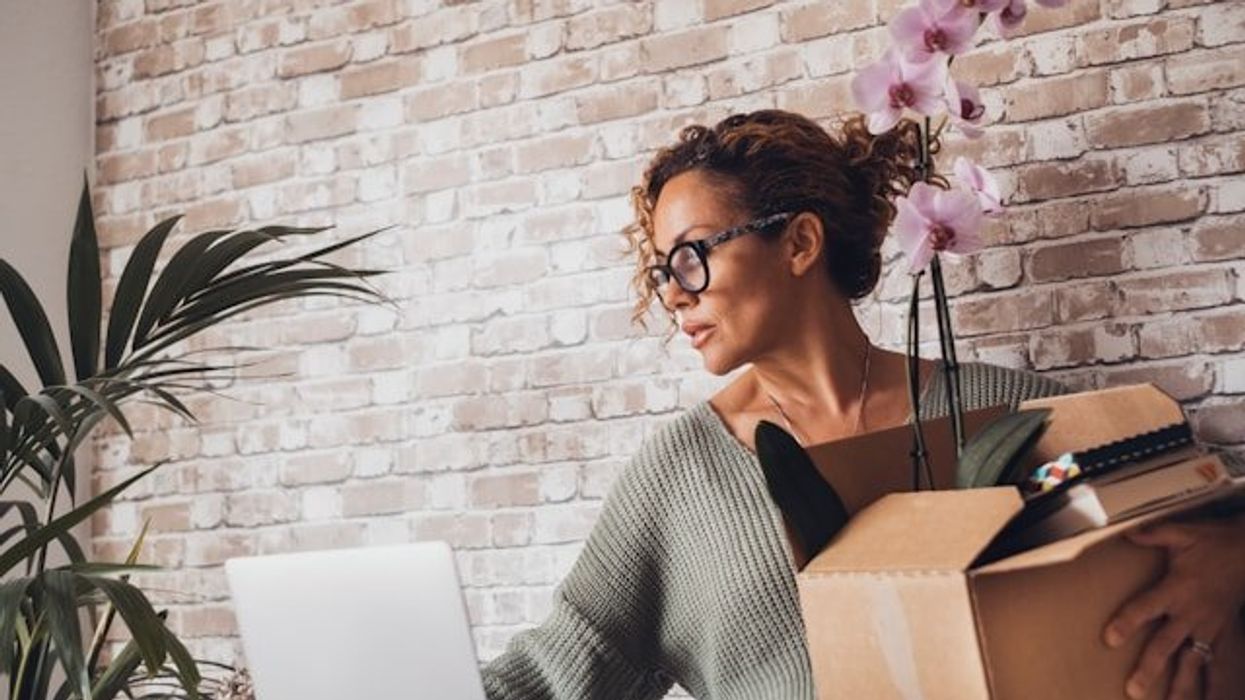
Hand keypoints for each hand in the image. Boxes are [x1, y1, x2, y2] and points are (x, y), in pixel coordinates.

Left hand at [1103, 513, 1244, 699]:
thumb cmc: (1213, 542)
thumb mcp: (1182, 533)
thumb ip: (1153, 535)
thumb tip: (1128, 534)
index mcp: (1176, 589)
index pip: (1145, 608)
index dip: (1127, 623)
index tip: (1109, 639)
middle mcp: (1191, 613)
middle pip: (1166, 645)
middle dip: (1149, 669)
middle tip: (1134, 690)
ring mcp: (1209, 627)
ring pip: (1193, 662)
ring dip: (1182, 687)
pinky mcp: (1223, 634)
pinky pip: (1221, 664)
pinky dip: (1217, 686)